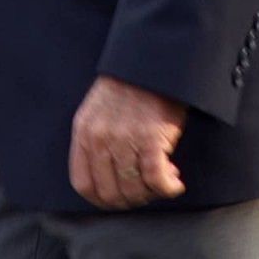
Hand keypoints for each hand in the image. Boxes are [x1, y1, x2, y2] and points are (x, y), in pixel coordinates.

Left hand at [69, 75, 185, 209]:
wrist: (153, 59)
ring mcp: (124, 139)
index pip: (83, 184)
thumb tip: (109, 179)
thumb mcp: (98, 110)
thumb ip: (96, 141)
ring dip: (151, 192)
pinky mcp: (150, 138)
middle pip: (110, 193)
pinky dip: (167, 188)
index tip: (119, 197)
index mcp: (84, 131)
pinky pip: (156, 179)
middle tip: (146, 189)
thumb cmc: (129, 84)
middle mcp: (100, 138)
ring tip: (163, 179)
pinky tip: (175, 182)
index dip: (102, 199)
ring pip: (134, 190)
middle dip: (130, 198)